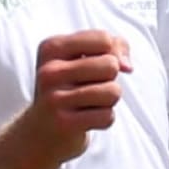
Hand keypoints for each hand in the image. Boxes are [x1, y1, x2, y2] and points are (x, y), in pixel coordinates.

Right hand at [30, 30, 132, 162]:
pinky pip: (107, 116)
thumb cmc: (71, 84)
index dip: (109, 53)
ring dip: (109, 99)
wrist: (41, 129)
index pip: (104, 39)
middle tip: (91, 86)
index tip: (94, 64)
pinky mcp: (64, 124)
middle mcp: (49, 71)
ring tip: (90, 102)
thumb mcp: (84, 56)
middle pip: (111, 65)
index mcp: (52, 47)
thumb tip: (127, 67)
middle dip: (110, 78)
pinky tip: (86, 118)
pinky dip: (104, 119)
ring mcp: (54, 98)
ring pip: (113, 91)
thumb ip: (115, 46)